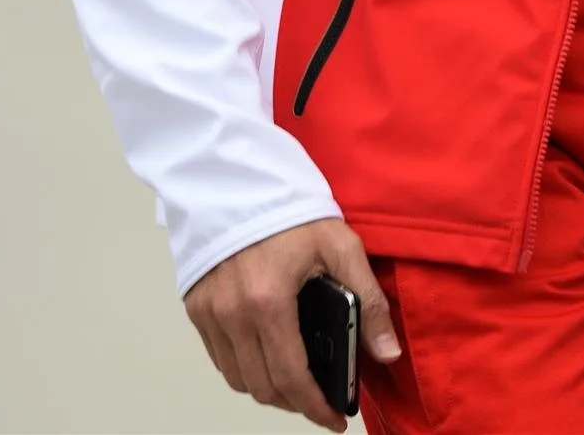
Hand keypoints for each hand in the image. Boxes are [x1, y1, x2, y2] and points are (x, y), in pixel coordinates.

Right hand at [184, 217, 400, 431]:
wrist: (237, 174)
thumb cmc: (290, 206)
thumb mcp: (340, 244)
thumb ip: (366, 301)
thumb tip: (387, 353)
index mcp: (268, 301)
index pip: (292, 378)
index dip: (316, 407)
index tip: (336, 419)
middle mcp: (231, 313)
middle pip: (262, 387)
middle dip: (295, 402)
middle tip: (321, 399)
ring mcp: (209, 311)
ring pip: (237, 378)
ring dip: (268, 388)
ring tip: (297, 380)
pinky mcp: (195, 305)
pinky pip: (219, 357)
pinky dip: (243, 367)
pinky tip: (267, 354)